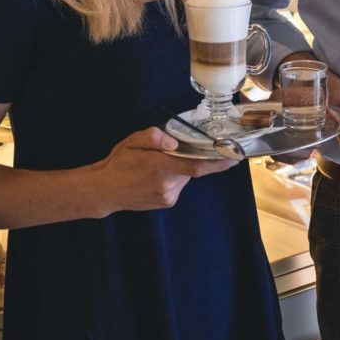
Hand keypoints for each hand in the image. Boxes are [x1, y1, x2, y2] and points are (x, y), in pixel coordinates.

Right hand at [93, 127, 235, 213]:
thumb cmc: (119, 163)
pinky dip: (174, 176)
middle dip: (188, 158)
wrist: (105, 190)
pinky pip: (178, 185)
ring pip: (185, 177)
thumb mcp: (133, 141)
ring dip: (179, 168)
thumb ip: (154, 137)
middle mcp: (168, 185)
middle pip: (191, 168)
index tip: (234, 158)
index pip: (197, 167)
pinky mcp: (166, 203)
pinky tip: (155, 175)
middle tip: (172, 151)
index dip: (218, 163)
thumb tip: (174, 141)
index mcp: (161, 168)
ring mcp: (167, 197)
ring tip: (156, 165)